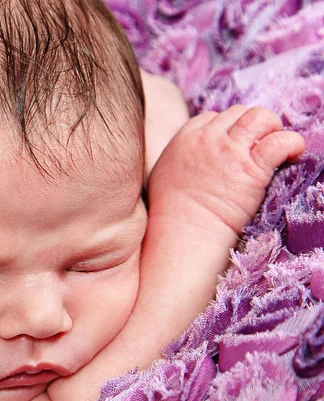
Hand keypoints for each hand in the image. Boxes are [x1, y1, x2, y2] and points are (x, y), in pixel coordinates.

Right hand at [148, 105, 305, 233]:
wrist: (183, 233)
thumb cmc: (171, 215)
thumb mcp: (163, 176)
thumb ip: (179, 159)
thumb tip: (192, 159)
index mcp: (183, 140)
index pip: (211, 117)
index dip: (224, 129)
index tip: (231, 146)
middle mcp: (206, 140)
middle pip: (237, 113)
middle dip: (248, 127)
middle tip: (254, 148)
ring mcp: (230, 152)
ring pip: (260, 117)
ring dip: (271, 128)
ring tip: (273, 148)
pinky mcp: (252, 168)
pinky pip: (279, 142)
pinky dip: (291, 144)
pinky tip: (292, 154)